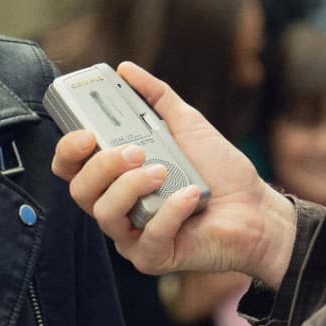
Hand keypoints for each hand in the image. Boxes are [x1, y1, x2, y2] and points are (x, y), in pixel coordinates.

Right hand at [51, 61, 296, 288]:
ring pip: (104, 214)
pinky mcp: (152, 257)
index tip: (87, 134)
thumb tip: (126, 68)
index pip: (71, 168)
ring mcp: (131, 236)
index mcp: (115, 177)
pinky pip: (146, 237)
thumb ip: (156, 97)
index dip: (68, 151)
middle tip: (135, 151)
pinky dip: (169, 212)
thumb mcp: (186, 124)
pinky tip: (190, 195)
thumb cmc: (219, 171)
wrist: (257, 208)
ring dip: (131, 187)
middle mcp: (116, 207)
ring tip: (164, 172)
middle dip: (102, 167)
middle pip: (80, 191)